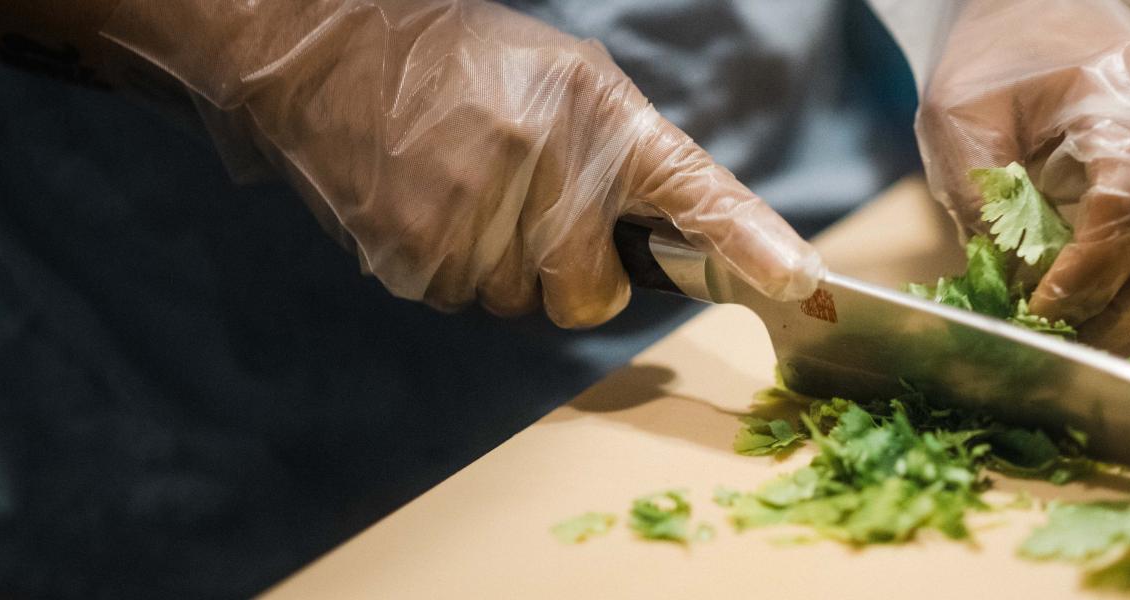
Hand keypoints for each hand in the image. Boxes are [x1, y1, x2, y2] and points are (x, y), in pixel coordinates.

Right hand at [103, 0, 820, 326]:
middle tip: (529, 207)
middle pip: (589, 292)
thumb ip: (631, 156)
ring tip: (467, 188)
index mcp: (596, 114)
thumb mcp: (566, 81)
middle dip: (569, 270)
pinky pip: (460, 299)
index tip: (800, 280)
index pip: (692, 187)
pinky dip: (448, 264)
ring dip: (503, 264)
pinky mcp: (413, 253)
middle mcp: (545, 164)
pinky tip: (427, 200)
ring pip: (520, 301)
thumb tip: (698, 240)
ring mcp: (474, 214)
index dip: (748, 241)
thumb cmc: (464, 64)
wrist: (329, 51)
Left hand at [915, 0, 1129, 347]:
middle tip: (1064, 337)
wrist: (1057, 8)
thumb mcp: (960, 117)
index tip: (1041, 311)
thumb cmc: (1004, 62)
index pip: (1128, 207)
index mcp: (1125, 100)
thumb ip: (980, 197)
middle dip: (1121, 312)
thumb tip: (1013, 286)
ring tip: (1097, 327)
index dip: (1088, 277)